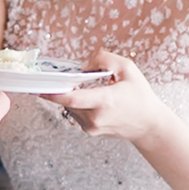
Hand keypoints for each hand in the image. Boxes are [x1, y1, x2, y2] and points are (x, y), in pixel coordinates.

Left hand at [41, 53, 163, 142]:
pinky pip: (76, 112)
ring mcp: (92, 127)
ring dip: (70, 95)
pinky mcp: (90, 130)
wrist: (149, 125)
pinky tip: (87, 96)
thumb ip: (105, 59)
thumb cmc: (141, 96)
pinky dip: (77, 102)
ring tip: (78, 84)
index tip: (39, 85)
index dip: (53, 92)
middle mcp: (96, 117)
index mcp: (105, 101)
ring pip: (69, 107)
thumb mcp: (128, 69)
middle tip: (51, 78)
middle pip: (66, 101)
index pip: (72, 98)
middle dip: (58, 89)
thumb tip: (85, 64)